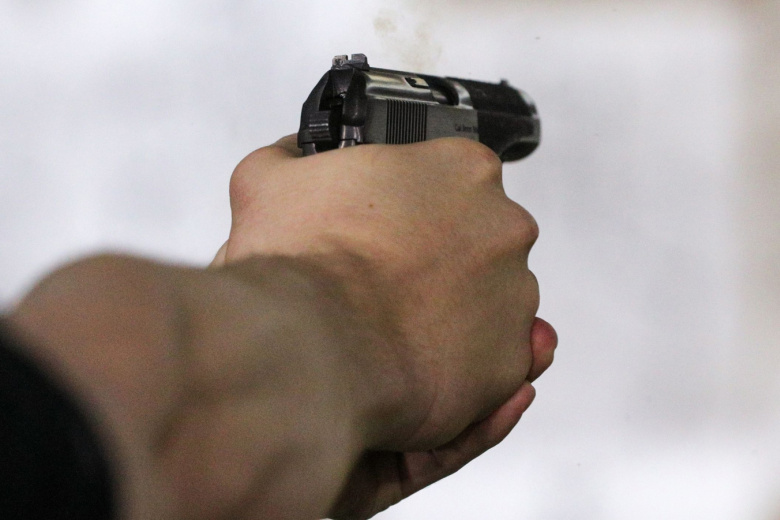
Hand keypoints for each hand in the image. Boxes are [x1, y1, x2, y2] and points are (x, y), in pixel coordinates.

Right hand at [215, 135, 555, 514]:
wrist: (310, 352)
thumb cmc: (301, 267)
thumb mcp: (269, 181)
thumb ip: (292, 155)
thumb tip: (296, 153)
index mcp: (460, 169)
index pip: (455, 177)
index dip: (418, 202)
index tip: (393, 224)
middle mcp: (503, 228)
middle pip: (482, 239)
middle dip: (442, 257)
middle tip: (391, 277)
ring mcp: (514, 296)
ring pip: (493, 301)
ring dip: (455, 310)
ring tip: (396, 325)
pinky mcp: (507, 361)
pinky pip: (497, 360)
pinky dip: (466, 362)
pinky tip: (422, 359)